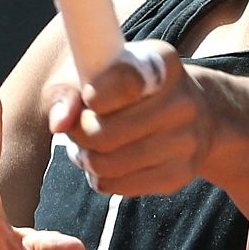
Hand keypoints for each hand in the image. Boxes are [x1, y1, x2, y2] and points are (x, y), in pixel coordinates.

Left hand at [44, 40, 212, 196]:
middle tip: (76, 126)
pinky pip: (118, 186)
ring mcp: (186, 141)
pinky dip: (101, 177)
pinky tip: (106, 160)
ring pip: (107, 164)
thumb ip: (69, 89)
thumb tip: (59, 122)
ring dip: (86, 158)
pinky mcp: (179, 174)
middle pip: (105, 134)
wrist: (188, 112)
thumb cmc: (126, 86)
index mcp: (161, 63)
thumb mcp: (96, 70)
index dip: (93, 97)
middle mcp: (182, 101)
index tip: (86, 99)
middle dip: (78, 133)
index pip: (123, 83)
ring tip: (87, 144)